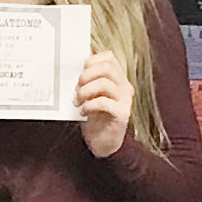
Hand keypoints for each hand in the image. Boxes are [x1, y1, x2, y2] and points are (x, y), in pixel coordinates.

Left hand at [75, 47, 134, 161]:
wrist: (103, 143)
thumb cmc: (95, 117)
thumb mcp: (91, 94)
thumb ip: (88, 80)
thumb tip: (76, 67)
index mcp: (118, 78)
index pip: (109, 58)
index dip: (93, 60)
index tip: (80, 71)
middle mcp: (125, 87)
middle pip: (107, 68)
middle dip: (87, 75)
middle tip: (77, 88)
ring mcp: (125, 100)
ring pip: (105, 83)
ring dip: (86, 91)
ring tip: (78, 101)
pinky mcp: (122, 114)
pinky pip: (104, 102)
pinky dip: (89, 105)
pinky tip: (84, 111)